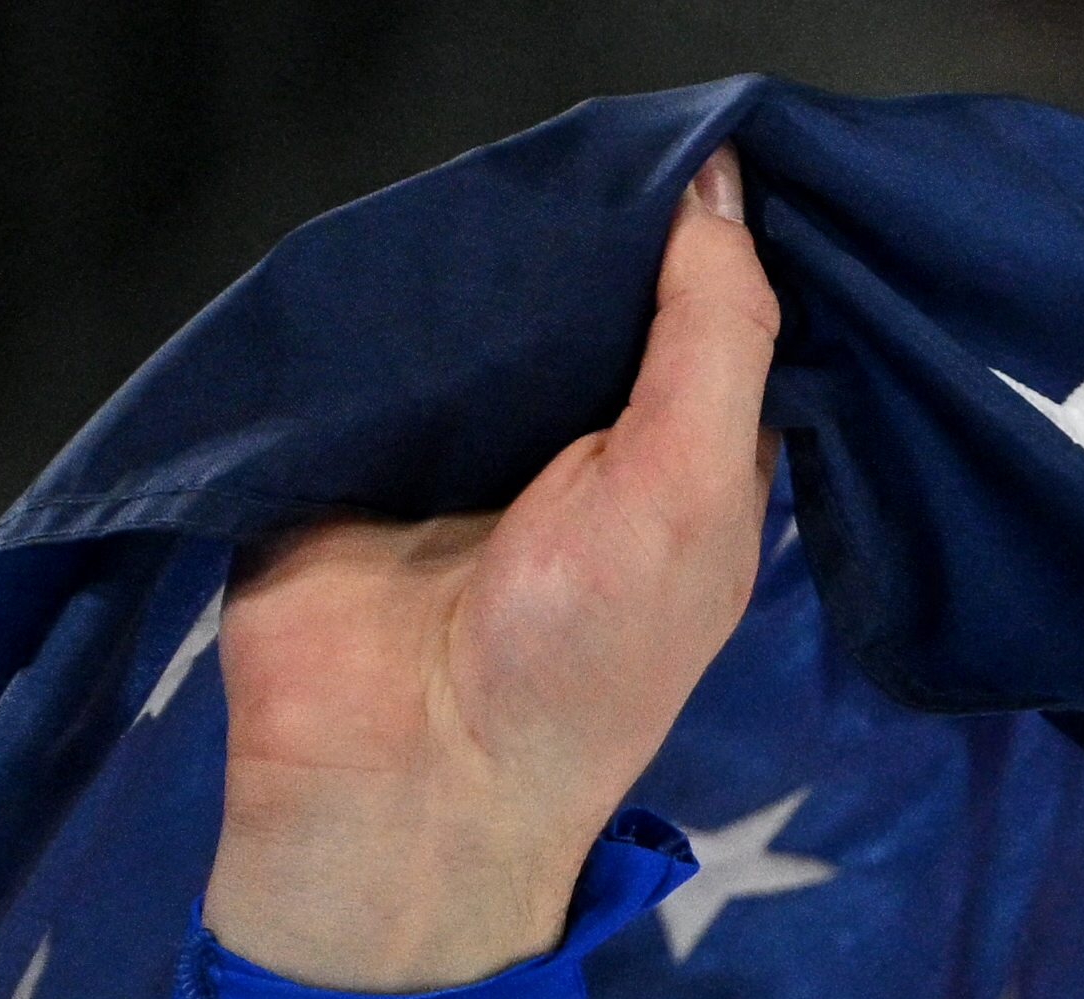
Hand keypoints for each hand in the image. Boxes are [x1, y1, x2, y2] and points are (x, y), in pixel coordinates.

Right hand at [202, 157, 777, 990]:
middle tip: (592, 139)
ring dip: (492, 245)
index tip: (711, 150)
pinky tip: (409, 230)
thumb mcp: (688, 495)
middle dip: (598, 227)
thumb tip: (722, 195)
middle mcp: (589, 451)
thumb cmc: (577, 666)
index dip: (720, 244)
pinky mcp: (362, 436)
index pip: (717, 324)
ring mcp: (472, 442)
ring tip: (503, 169)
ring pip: (490, 301)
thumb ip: (713, 345)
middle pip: (599, 297)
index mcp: (689, 471)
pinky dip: (391, 286)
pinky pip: (378, 332)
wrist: (397, 773)